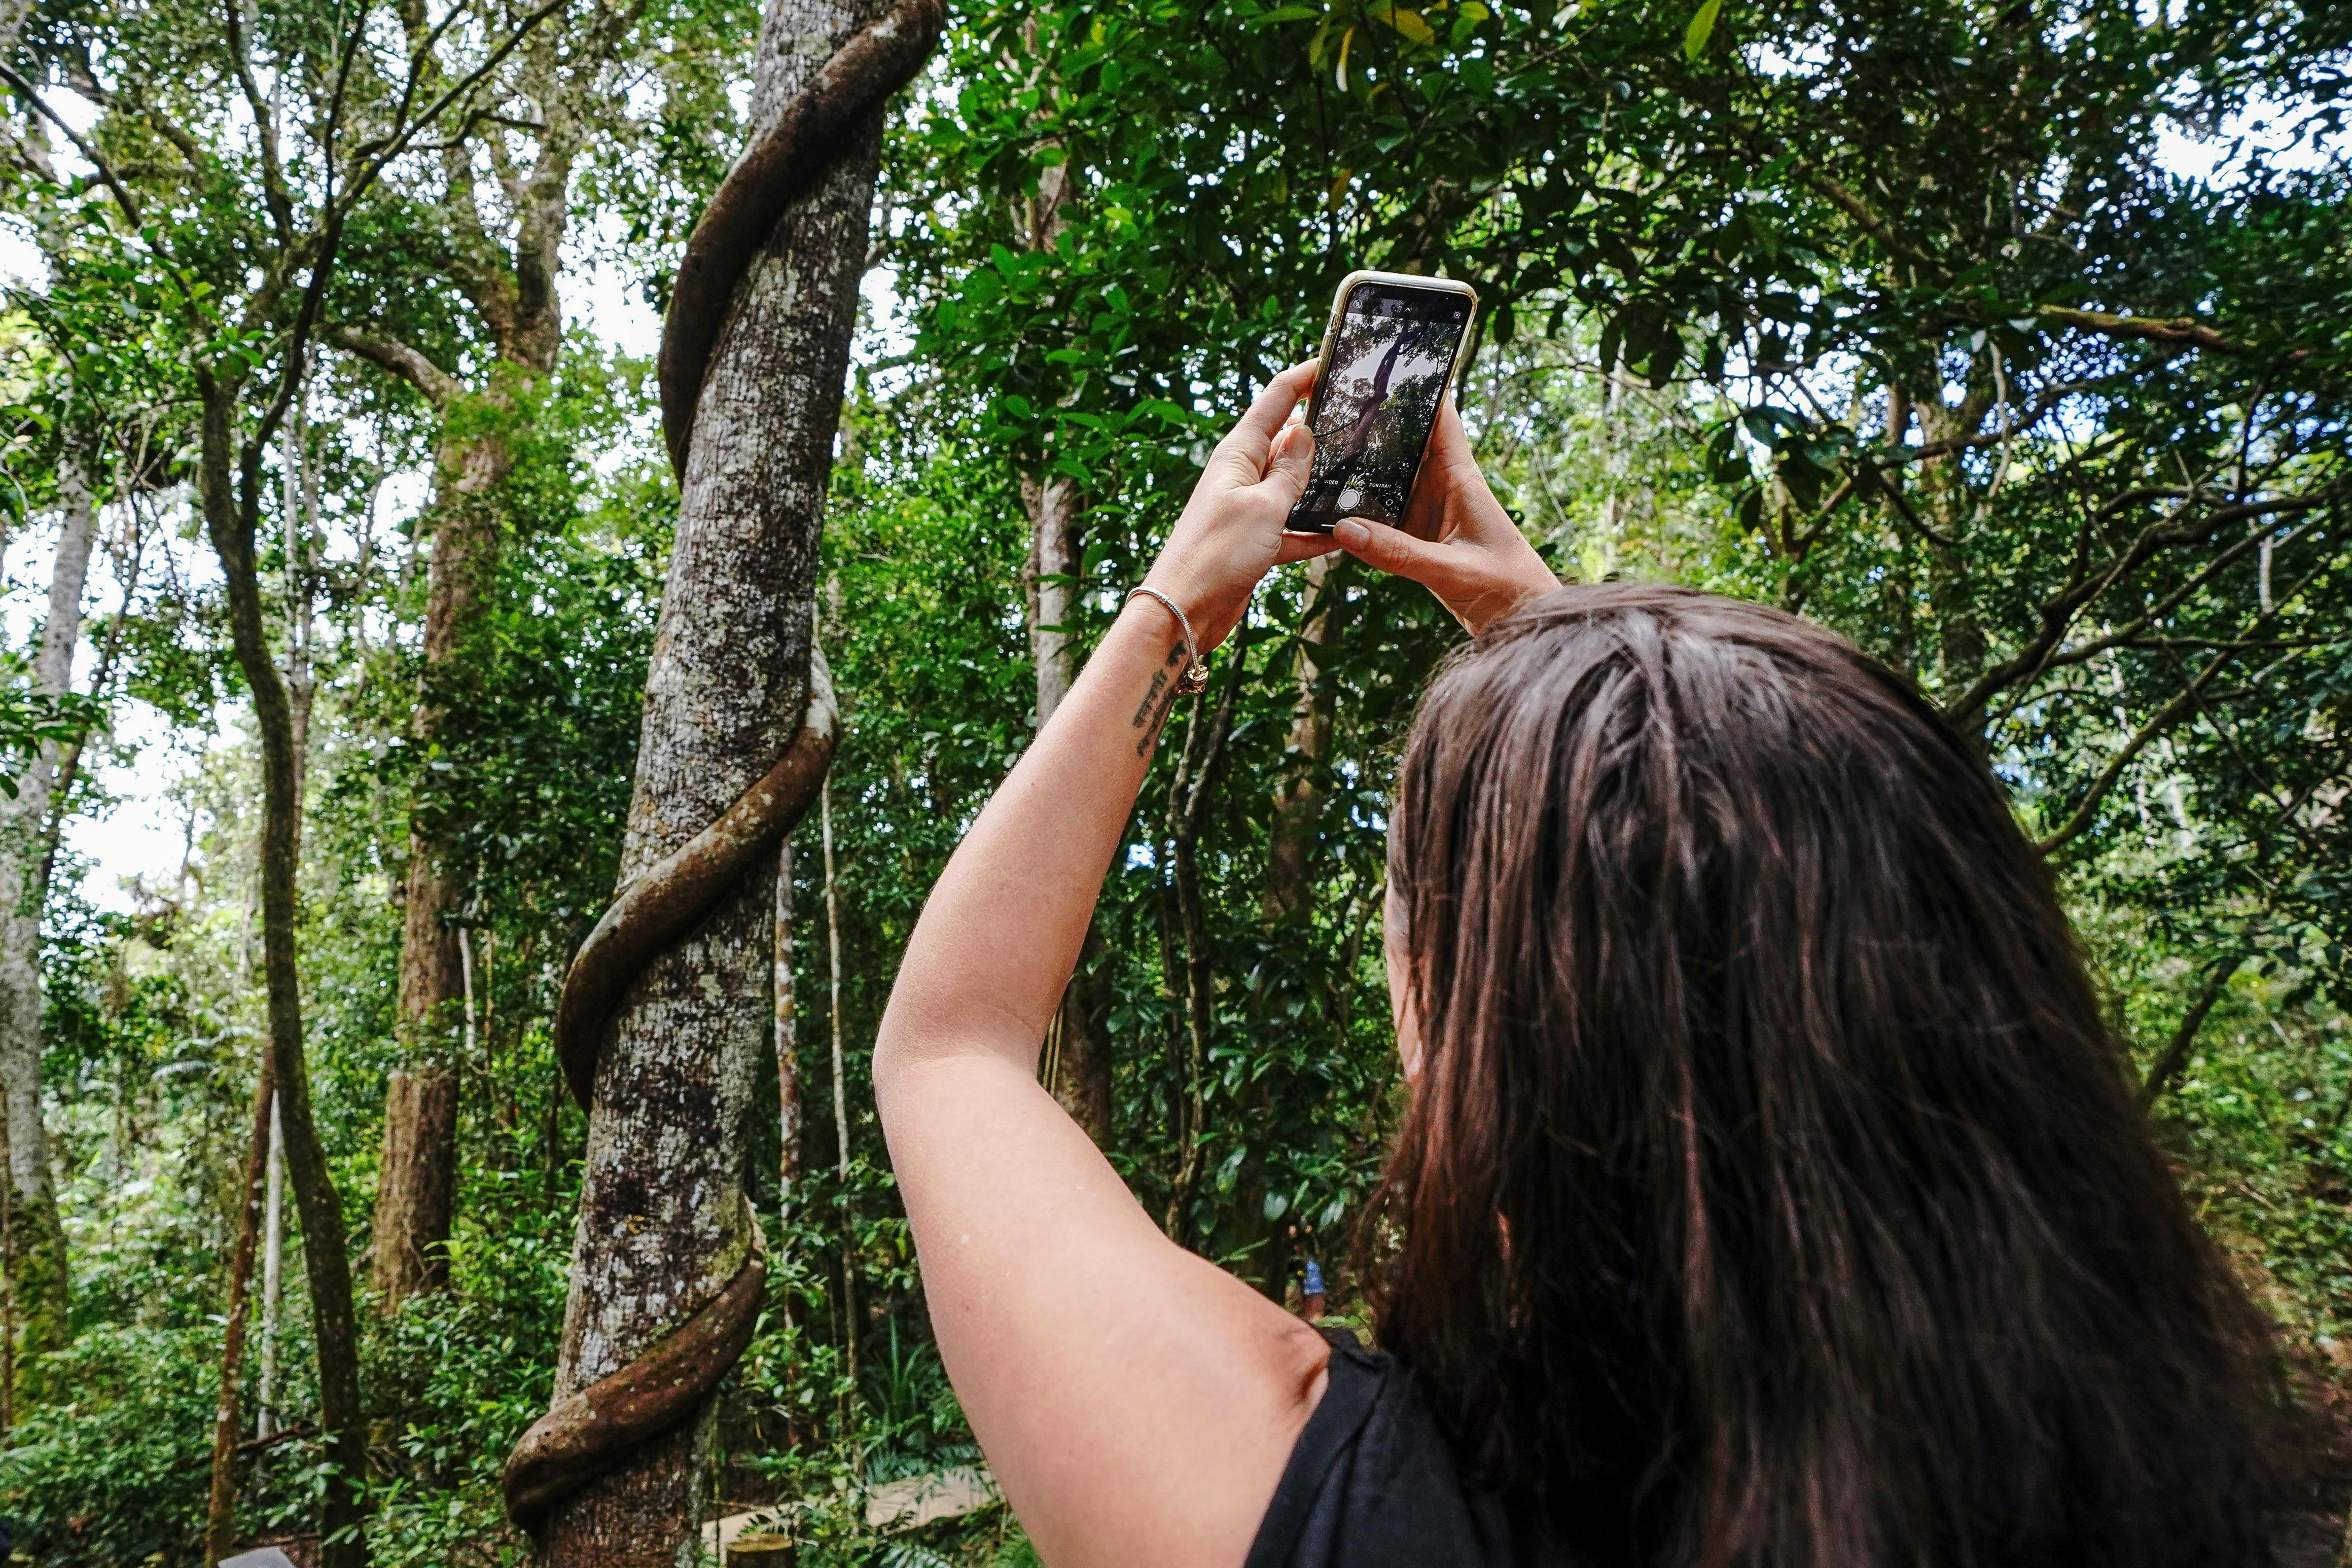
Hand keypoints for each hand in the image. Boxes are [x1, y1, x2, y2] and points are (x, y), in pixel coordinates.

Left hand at [1142, 360, 1338, 652]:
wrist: (1184, 610)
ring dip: (1322, 483)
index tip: (1333, 360)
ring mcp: (1248, 509)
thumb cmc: (1215, 554)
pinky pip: (1292, 527)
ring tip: (1363, 472)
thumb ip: (1289, 471)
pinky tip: (1343, 534)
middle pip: (1286, 441)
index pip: (1276, 399)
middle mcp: (1242, 475)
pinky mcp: (1254, 542)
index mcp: (1238, 453)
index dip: (1304, 376)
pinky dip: (1315, 530)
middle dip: (1320, 430)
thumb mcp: (1263, 506)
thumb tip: (1304, 431)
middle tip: (1363, 418)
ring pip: (1293, 485)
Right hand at [1331, 398, 1558, 634]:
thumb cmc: (1506, 588)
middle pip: (1405, 442)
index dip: (1419, 387)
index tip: (1385, 364)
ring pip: (1390, 476)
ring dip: (1363, 464)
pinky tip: (1333, 504)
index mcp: (1461, 479)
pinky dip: (1362, 508)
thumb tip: (1344, 529)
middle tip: (1330, 403)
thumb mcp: (1451, 571)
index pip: (1440, 418)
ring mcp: (1429, 511)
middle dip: (1375, 422)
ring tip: (1320, 445)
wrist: (1524, 623)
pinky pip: (1384, 513)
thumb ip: (1398, 553)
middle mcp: (1443, 487)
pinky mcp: (1420, 536)